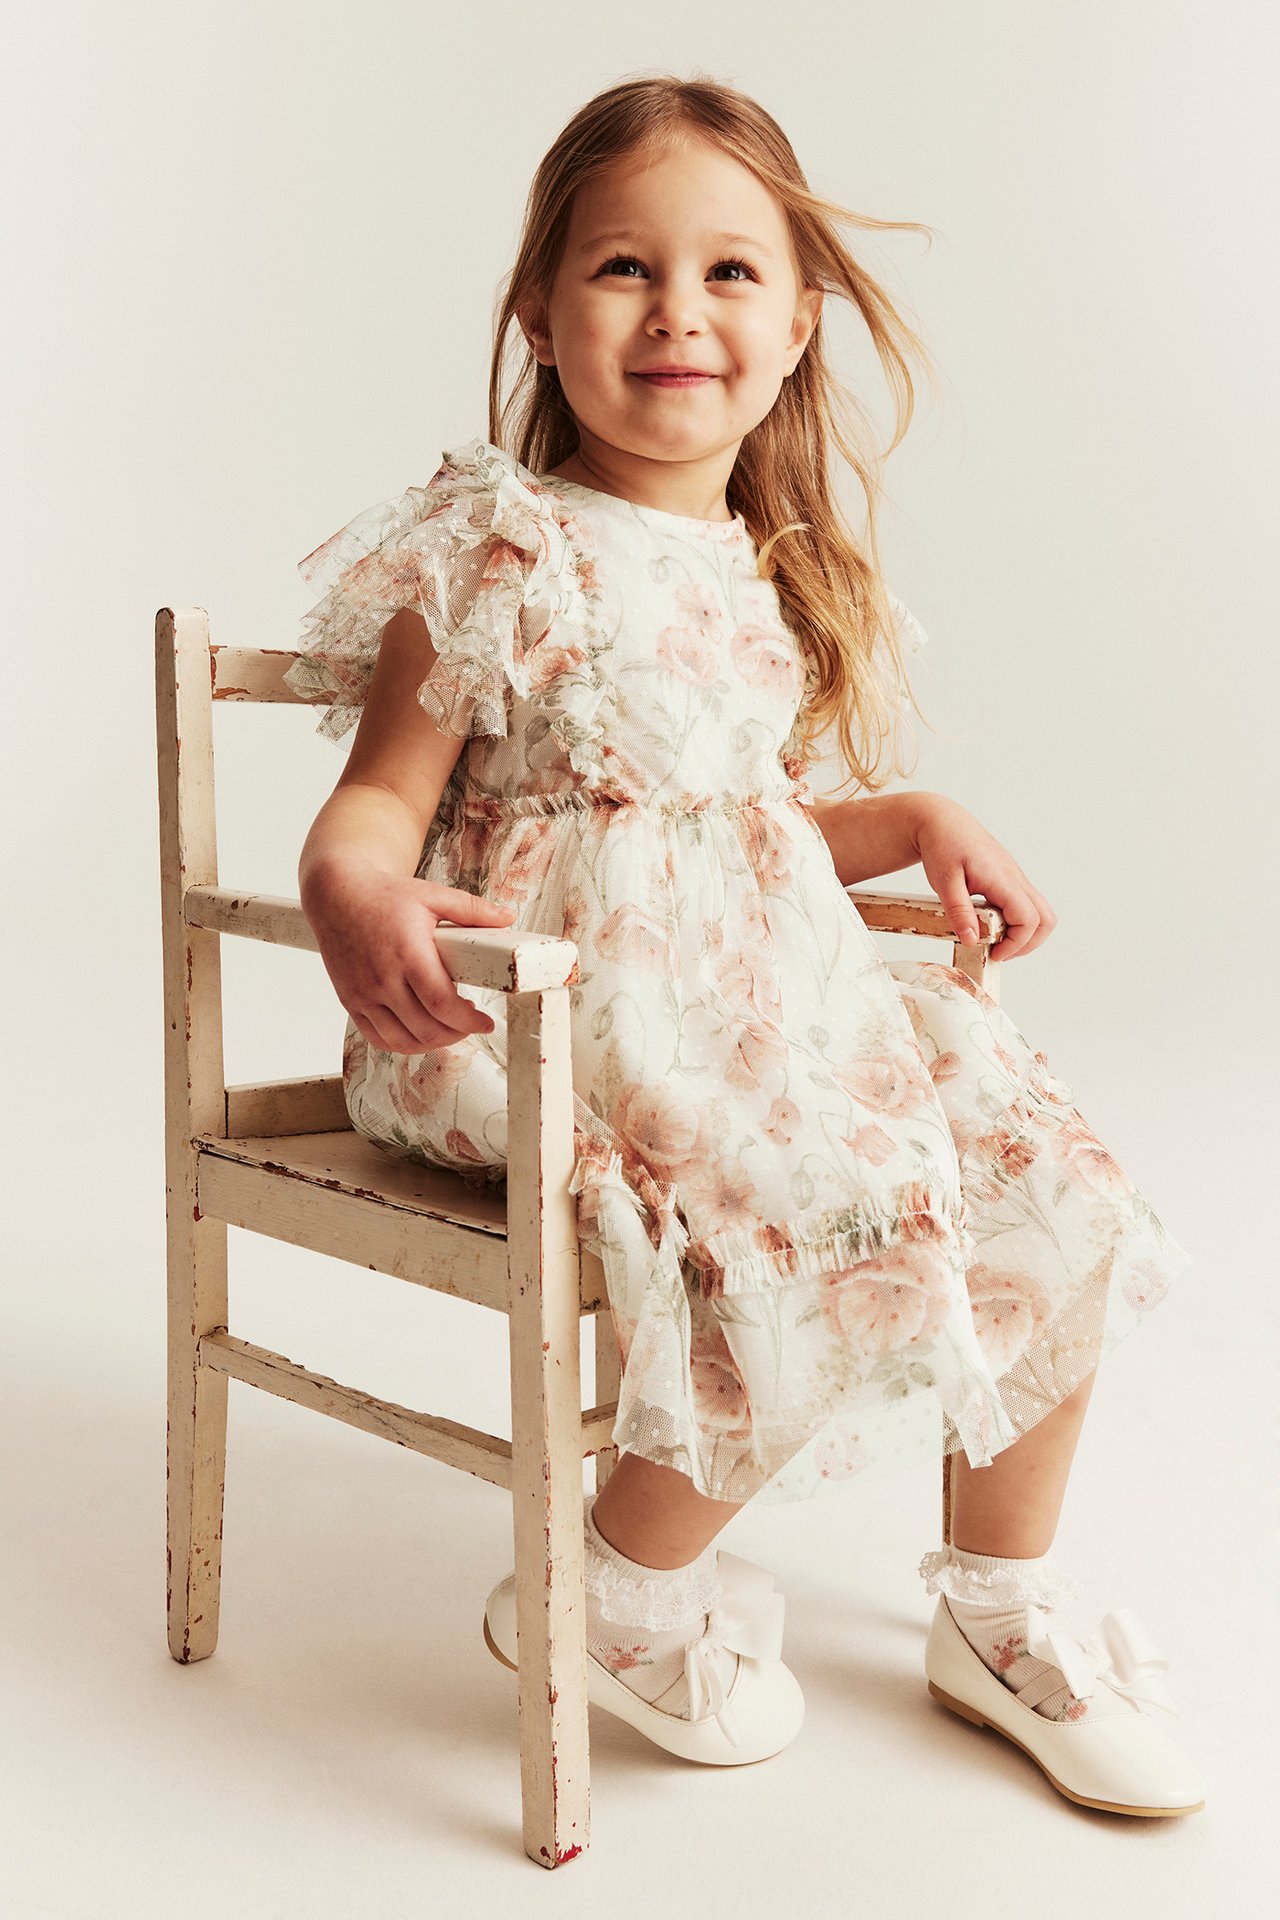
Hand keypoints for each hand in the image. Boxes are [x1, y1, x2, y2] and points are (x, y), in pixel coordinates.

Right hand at [306, 867, 518, 1051]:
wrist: (336, 895)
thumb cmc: (384, 895)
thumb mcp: (432, 896)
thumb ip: (472, 910)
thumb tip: (509, 917)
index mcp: (408, 954)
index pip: (441, 1004)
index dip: (468, 1022)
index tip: (484, 1022)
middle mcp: (383, 979)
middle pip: (425, 1029)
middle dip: (456, 1033)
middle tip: (471, 1024)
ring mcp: (363, 994)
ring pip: (402, 1040)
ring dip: (431, 1043)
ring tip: (448, 1029)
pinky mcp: (351, 1001)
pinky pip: (378, 1038)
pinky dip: (402, 1044)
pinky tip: (419, 1032)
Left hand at [910, 795, 1056, 962]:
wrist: (943, 821)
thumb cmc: (943, 846)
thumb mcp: (944, 881)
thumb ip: (959, 911)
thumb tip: (972, 940)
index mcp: (1003, 879)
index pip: (1028, 920)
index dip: (1016, 944)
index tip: (993, 954)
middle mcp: (1016, 878)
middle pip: (1045, 919)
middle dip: (1028, 943)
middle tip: (999, 952)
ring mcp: (1016, 878)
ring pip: (1040, 912)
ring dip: (1025, 934)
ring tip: (996, 942)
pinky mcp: (1010, 879)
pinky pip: (1026, 904)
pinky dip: (1016, 921)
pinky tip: (990, 924)